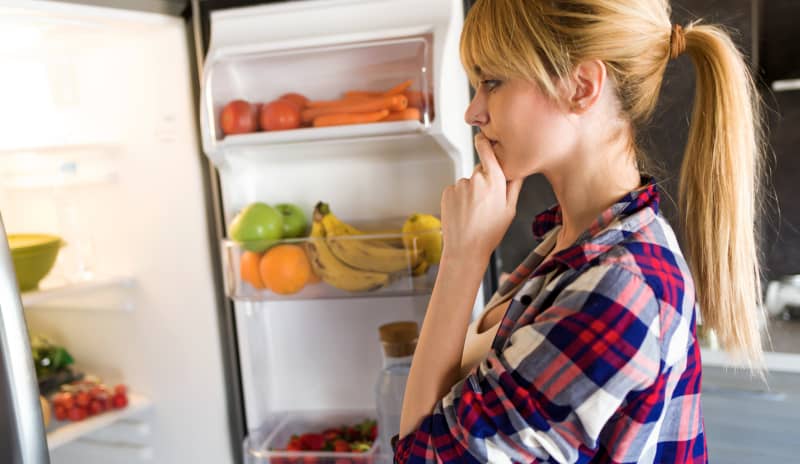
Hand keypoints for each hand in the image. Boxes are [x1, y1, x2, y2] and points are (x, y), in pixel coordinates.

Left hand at [440, 133, 523, 263]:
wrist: (465, 249)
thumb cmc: (490, 232)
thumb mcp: (510, 210)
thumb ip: (515, 185)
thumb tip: (520, 168)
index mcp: (495, 182)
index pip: (488, 151)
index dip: (484, 142)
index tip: (482, 136)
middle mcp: (476, 179)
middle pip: (481, 170)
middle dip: (484, 181)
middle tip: (486, 203)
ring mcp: (460, 185)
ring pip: (468, 182)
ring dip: (471, 192)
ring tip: (474, 212)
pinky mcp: (448, 191)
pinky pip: (456, 190)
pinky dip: (459, 198)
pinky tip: (463, 213)